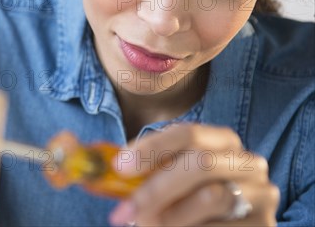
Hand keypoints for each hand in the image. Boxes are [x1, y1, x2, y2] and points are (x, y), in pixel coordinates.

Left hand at [109, 124, 278, 225]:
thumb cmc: (186, 199)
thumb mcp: (166, 178)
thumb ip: (138, 171)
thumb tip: (85, 159)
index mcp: (221, 140)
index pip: (187, 132)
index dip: (151, 148)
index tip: (120, 167)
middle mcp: (247, 161)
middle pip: (199, 163)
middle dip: (155, 188)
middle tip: (123, 213)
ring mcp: (261, 194)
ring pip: (211, 198)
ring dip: (169, 216)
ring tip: (145, 225)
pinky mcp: (265, 226)